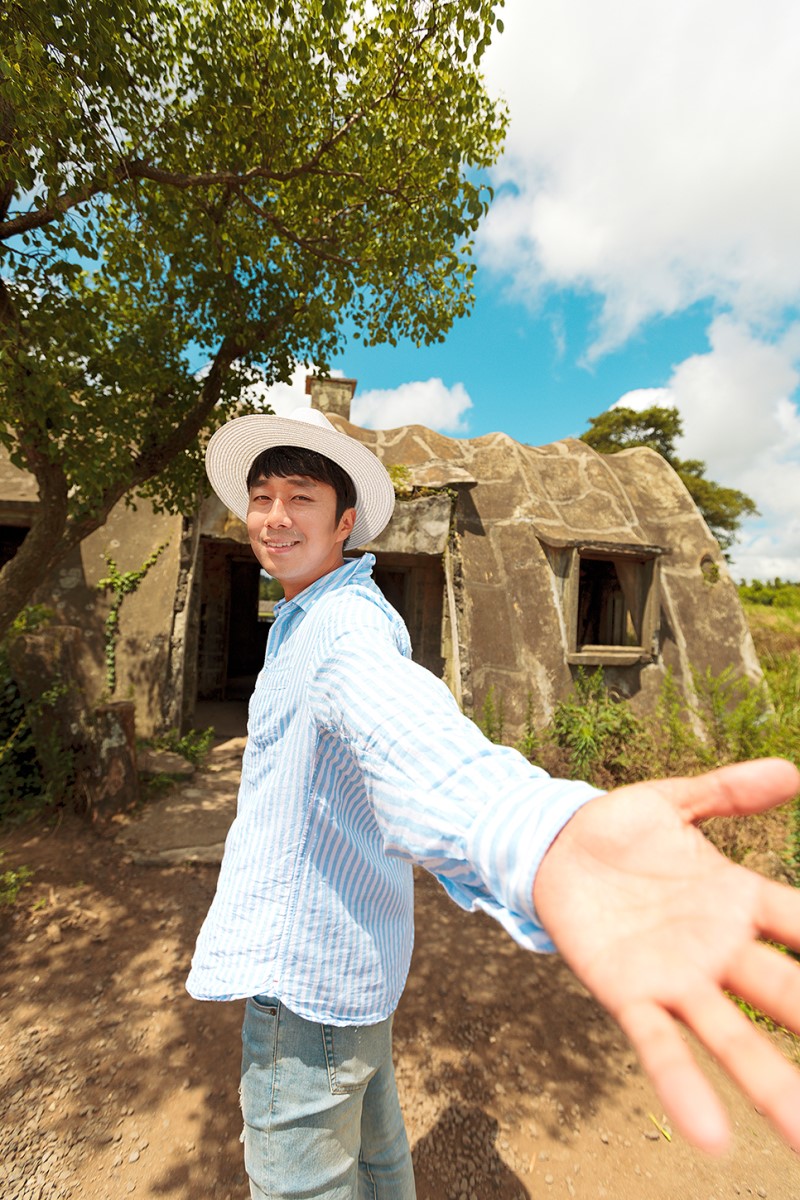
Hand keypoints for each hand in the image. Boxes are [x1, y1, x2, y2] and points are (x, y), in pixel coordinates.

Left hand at [532, 757, 799, 1153]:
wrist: (552, 846)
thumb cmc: (619, 830)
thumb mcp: (676, 802)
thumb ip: (729, 791)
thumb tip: (792, 773)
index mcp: (736, 899)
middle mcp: (717, 948)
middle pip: (785, 993)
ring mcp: (676, 977)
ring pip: (734, 1037)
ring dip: (772, 1086)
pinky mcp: (628, 994)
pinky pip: (660, 1045)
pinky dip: (683, 1086)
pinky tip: (711, 1135)